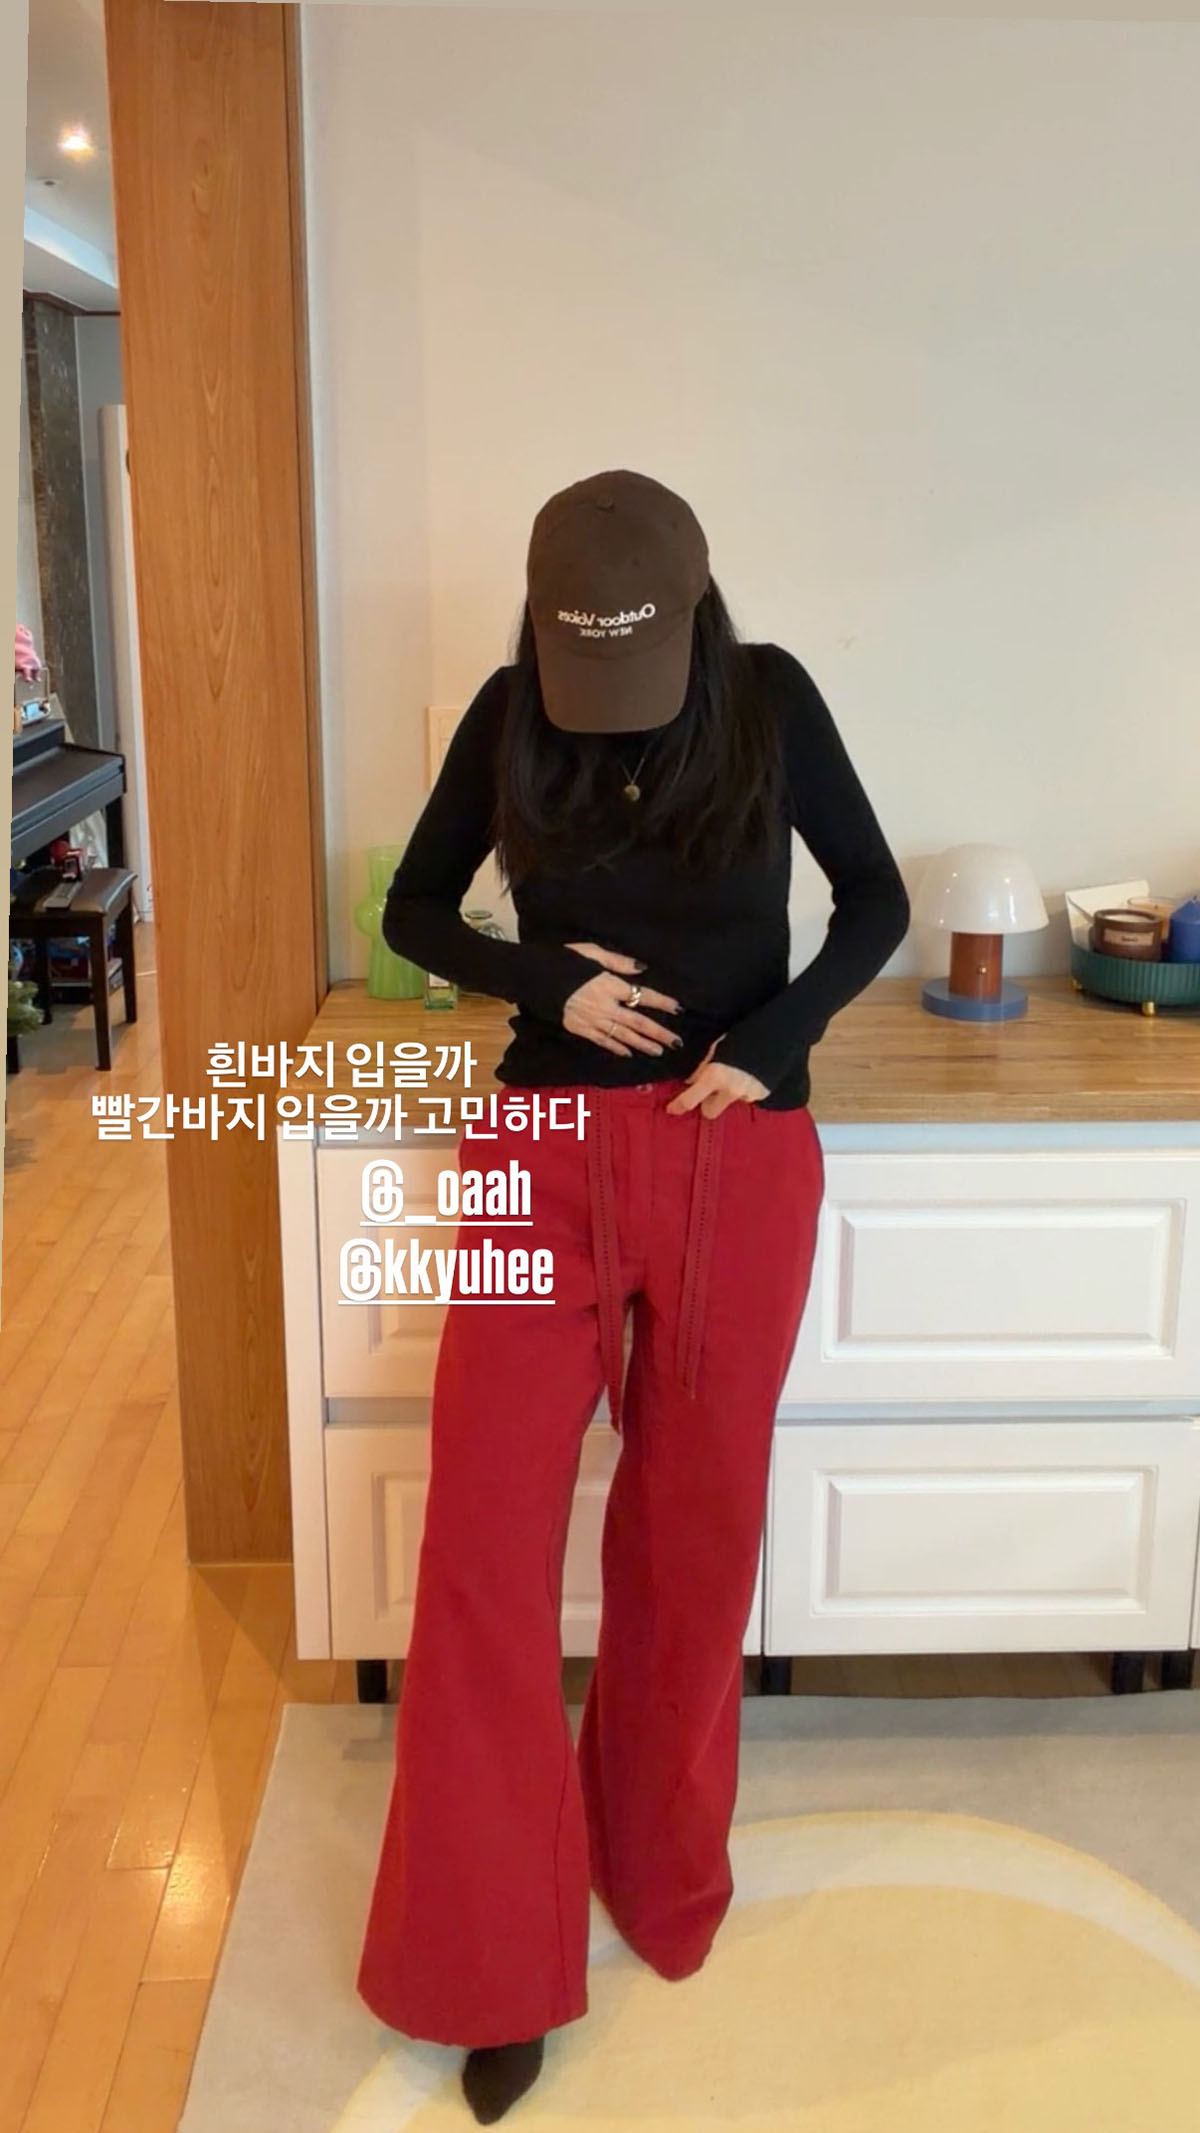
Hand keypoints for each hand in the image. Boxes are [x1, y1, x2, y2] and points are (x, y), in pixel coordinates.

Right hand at [562, 943, 682, 1058]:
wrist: (533, 977)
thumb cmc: (563, 960)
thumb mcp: (592, 952)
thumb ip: (618, 962)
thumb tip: (642, 969)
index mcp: (609, 985)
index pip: (643, 995)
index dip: (662, 1003)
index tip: (678, 1009)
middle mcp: (605, 1006)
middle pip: (637, 1022)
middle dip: (659, 1033)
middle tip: (676, 1042)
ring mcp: (592, 1020)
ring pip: (623, 1035)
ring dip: (643, 1044)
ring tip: (659, 1051)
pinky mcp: (579, 1029)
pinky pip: (602, 1041)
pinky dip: (616, 1048)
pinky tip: (629, 1053)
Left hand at [665, 1040, 768, 1117]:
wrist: (777, 1036)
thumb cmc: (742, 1036)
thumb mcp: (717, 1048)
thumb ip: (702, 1068)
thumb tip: (689, 1082)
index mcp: (715, 1076)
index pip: (690, 1100)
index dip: (678, 1106)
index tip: (671, 1109)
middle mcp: (730, 1090)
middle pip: (709, 1112)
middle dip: (707, 1104)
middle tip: (710, 1091)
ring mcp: (747, 1095)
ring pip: (729, 1102)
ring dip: (729, 1093)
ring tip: (737, 1074)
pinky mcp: (762, 1096)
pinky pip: (746, 1097)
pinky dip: (745, 1089)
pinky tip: (750, 1075)